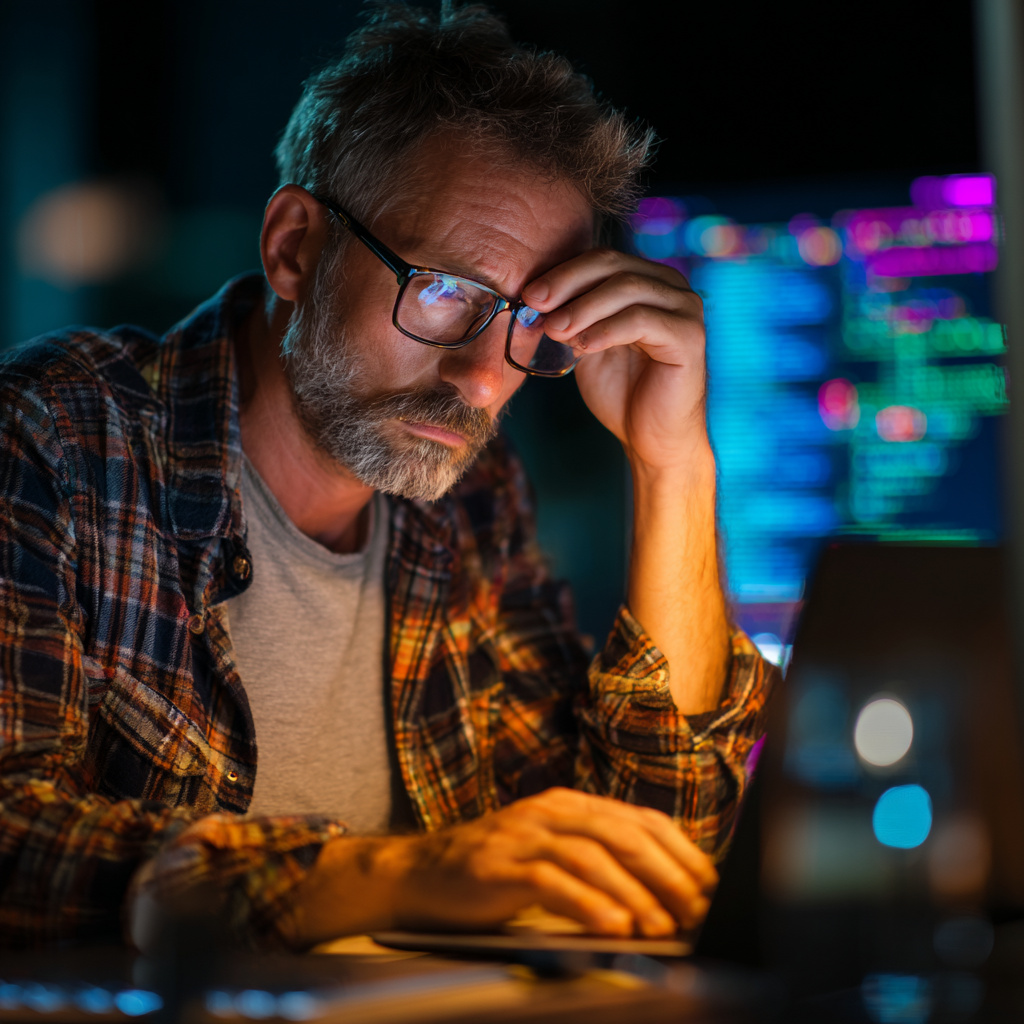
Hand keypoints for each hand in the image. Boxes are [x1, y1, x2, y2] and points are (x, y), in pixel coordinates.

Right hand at [286, 788, 717, 946]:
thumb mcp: (548, 854)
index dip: (679, 850)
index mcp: (570, 806)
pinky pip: (551, 881)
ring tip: (663, 926)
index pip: (639, 819)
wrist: (417, 872)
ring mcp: (523, 835)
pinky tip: (613, 926)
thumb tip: (659, 896)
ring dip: (634, 892)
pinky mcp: (499, 865)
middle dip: (667, 872)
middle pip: (623, 834)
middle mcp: (551, 812)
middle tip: (697, 909)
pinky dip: (587, 903)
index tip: (709, 885)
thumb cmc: (493, 871)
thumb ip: (594, 862)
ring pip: (592, 855)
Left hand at [521, 250, 707, 472]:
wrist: (652, 439)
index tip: (528, 294)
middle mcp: (670, 287)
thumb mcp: (586, 345)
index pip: (600, 260)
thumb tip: (532, 299)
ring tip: (555, 330)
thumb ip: (569, 318)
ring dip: (583, 308)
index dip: (562, 273)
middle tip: (535, 303)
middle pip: (612, 265)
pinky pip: (642, 320)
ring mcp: (684, 308)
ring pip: (626, 287)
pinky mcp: (689, 335)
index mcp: (647, 281)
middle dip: (567, 283)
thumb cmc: (622, 392)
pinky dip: (607, 329)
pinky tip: (583, 345)